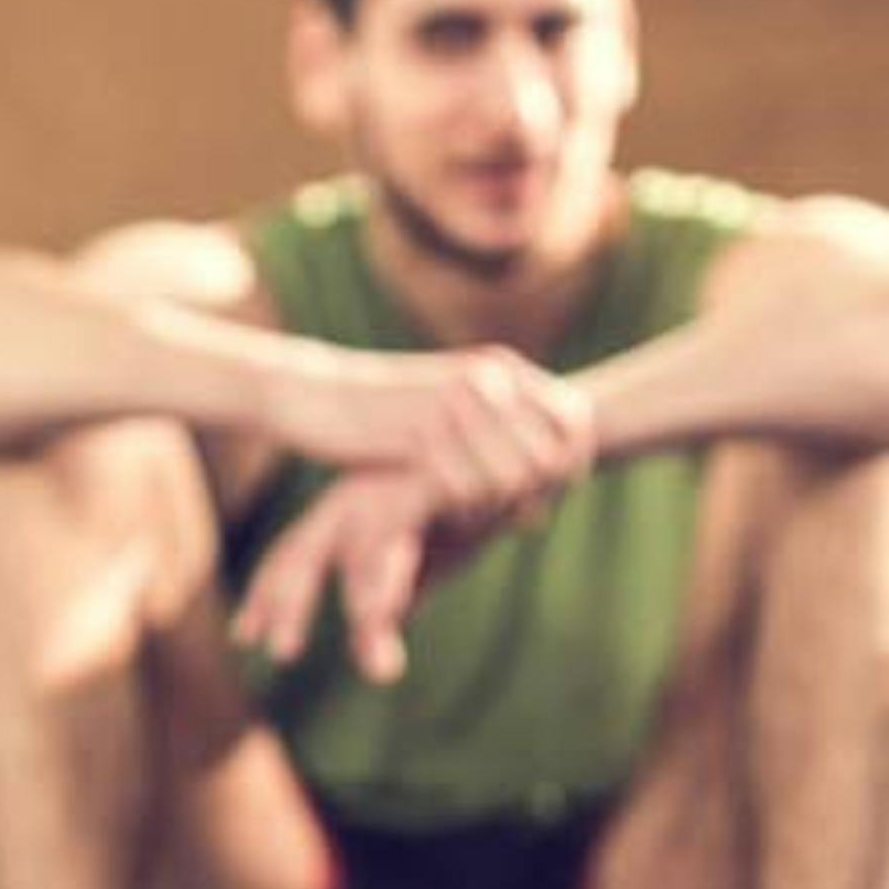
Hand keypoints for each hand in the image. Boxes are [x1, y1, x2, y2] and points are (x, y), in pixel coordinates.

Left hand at [231, 466, 502, 683]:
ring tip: (358, 653)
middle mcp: (358, 500)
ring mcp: (391, 491)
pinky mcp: (428, 486)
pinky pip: (399, 534)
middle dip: (288, 599)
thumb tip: (374, 643)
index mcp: (348, 515)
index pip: (293, 555)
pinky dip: (390, 576)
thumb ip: (395, 592)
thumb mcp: (427, 558)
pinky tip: (382, 614)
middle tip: (279, 652)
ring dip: (357, 604)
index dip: (269, 596)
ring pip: (357, 551)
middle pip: (305, 549)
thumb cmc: (469, 505)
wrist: (524, 448)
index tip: (246, 638)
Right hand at [286, 345, 595, 522]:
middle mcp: (488, 379)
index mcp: (502, 368)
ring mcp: (456, 404)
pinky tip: (442, 517)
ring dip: (495, 512)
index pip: (576, 425)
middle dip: (535, 499)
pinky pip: (464, 490)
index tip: (543, 501)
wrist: (312, 391)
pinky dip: (460, 514)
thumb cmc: (382, 417)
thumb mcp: (448, 417)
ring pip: (511, 480)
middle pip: (550, 460)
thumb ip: (499, 448)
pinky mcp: (420, 433)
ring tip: (469, 518)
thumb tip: (543, 514)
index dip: (570, 471)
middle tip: (505, 521)